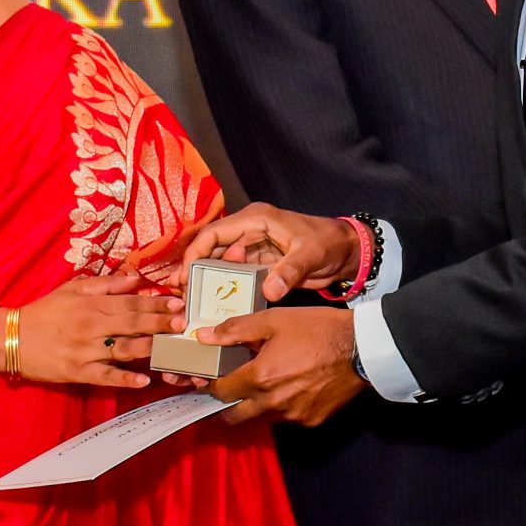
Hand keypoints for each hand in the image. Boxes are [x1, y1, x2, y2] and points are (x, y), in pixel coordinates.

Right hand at [15, 273, 180, 389]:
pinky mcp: (78, 372)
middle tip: (182, 323)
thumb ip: (105, 284)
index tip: (177, 302)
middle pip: (132, 324)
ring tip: (171, 348)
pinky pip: (105, 376)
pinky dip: (124, 379)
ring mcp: (85, 351)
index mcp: (92, 304)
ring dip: (149, 348)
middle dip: (159, 323)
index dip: (155, 302)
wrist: (12, 338)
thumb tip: (134, 278)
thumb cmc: (45, 311)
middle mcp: (92, 326)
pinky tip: (143, 380)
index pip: (130, 302)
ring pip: (123, 349)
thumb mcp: (72, 289)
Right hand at [177, 205, 362, 301]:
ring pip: (221, 264)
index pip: (215, 232)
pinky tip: (213, 305)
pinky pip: (236, 276)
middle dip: (194, 269)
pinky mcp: (260, 265)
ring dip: (206, 281)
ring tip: (189, 302)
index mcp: (257, 220)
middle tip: (181, 294)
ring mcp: (254, 249)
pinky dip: (224, 288)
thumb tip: (270, 289)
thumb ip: (289, 271)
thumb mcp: (310, 254)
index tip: (186, 275)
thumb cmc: (328, 243)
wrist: (345, 252)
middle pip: (212, 249)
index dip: (196, 252)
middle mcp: (250, 232)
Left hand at [200, 307, 364, 424]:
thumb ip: (236, 330)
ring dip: (254, 405)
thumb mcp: (274, 321)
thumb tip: (205, 336)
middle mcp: (273, 403)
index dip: (208, 386)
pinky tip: (291, 387)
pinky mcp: (310, 421)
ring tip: (262, 384)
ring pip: (260, 417)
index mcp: (260, 377)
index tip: (205, 381)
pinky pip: (287, 418)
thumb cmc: (319, 329)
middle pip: (233, 417)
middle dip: (221, 409)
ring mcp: (293, 416)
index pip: (220, 391)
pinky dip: (282, 406)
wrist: (362, 348)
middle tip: (219, 396)